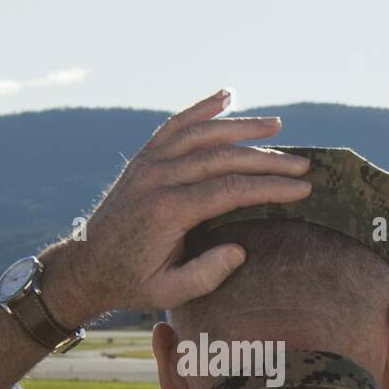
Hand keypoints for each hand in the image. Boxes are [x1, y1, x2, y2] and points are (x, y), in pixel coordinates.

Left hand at [46, 89, 311, 316]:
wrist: (85, 266)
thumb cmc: (130, 283)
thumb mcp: (167, 292)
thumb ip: (205, 275)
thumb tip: (240, 250)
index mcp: (167, 210)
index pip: (231, 190)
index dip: (271, 187)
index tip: (302, 188)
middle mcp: (157, 178)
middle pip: (223, 158)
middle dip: (268, 159)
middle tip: (303, 163)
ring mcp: (148, 163)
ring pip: (202, 134)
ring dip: (242, 127)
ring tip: (277, 126)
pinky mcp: (143, 158)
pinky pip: (175, 125)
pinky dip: (201, 109)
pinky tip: (226, 96)